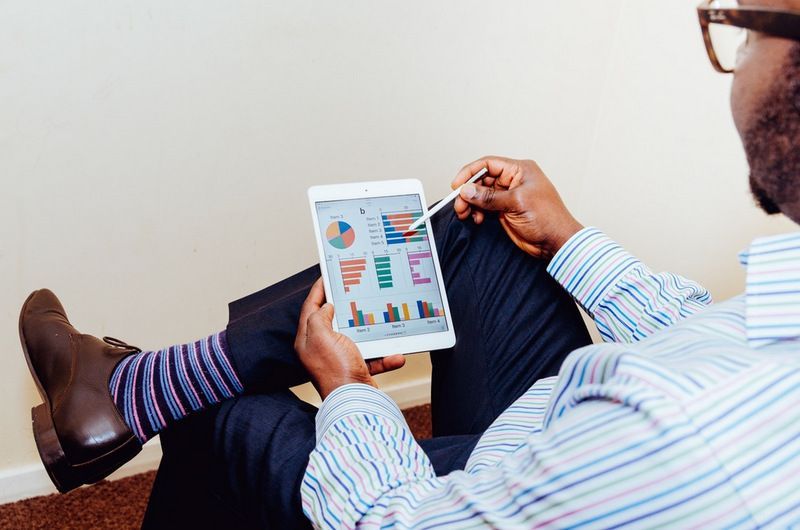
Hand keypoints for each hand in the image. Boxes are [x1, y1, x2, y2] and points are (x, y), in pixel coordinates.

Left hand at [294, 279, 405, 399]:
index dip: (318, 290)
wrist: (354, 402)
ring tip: (379, 319)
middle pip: (332, 320)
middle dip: (345, 306)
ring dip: (371, 332)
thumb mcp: (321, 336)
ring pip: (356, 337)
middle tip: (353, 290)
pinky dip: (385, 356)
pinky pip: (373, 357)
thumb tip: (327, 307)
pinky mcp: (356, 370)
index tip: (326, 276)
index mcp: (308, 340)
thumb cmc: (336, 370)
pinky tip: (395, 355)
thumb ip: (319, 317)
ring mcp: (339, 360)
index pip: (310, 308)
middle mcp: (321, 349)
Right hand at [452, 156, 583, 258]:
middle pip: (482, 180)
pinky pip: (484, 207)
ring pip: (481, 194)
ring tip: (465, 213)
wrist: (556, 242)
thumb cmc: (548, 218)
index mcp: (519, 170)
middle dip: (468, 192)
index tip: (457, 185)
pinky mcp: (504, 210)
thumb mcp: (516, 203)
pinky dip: (477, 212)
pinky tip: (477, 219)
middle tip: (459, 204)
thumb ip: (489, 197)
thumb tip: (467, 191)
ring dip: (470, 203)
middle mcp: (513, 180)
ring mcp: (508, 196)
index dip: (470, 173)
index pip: (488, 164)